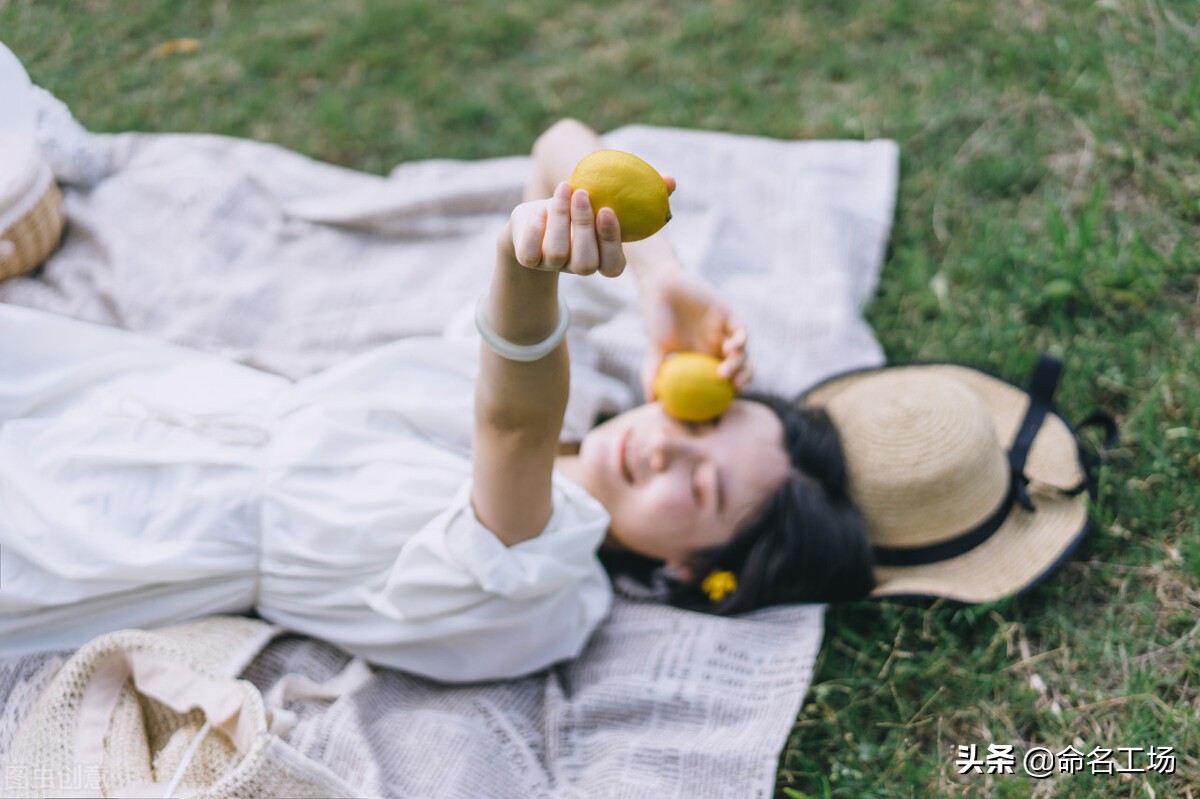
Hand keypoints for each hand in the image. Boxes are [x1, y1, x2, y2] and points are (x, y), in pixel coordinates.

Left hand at [503, 181, 625, 277]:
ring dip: (560, 217)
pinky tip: (540, 209)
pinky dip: (536, 228)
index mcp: (599, 259)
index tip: (606, 210)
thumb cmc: (571, 207)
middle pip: (585, 263)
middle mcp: (576, 267)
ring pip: (557, 253)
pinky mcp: (529, 260)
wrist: (536, 217)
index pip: (613, 266)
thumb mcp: (589, 202)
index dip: (611, 242)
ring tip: (563, 189)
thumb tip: (609, 181)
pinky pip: (530, 253)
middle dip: (584, 226)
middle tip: (581, 194)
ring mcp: (551, 265)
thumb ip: (599, 202)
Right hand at [639, 270, 751, 398]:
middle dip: (742, 380)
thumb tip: (651, 401)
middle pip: (741, 366)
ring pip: (742, 352)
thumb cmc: (656, 317)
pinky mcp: (728, 314)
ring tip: (723, 374)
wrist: (660, 287)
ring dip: (738, 365)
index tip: (722, 403)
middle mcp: (717, 344)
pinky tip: (729, 349)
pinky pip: (740, 331)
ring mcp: (724, 330)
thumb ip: (653, 373)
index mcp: (704, 356)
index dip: (727, 391)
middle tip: (732, 390)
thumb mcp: (654, 350)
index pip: (724, 378)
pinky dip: (739, 342)